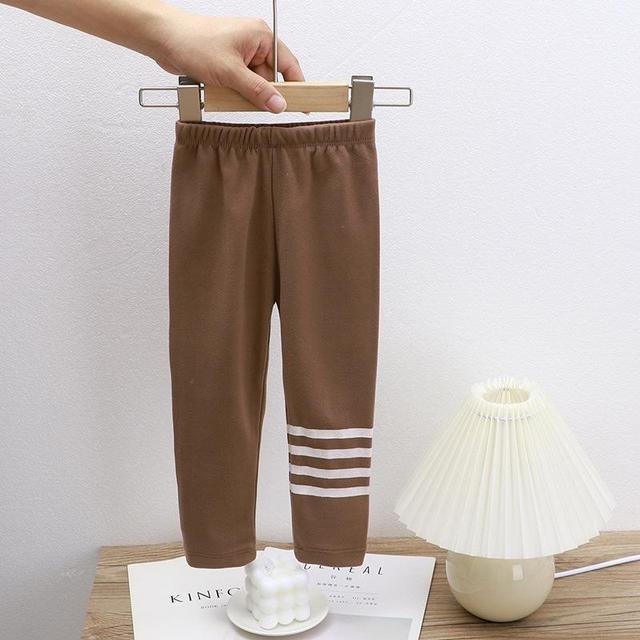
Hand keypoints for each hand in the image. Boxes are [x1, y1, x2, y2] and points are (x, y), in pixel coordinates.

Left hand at [152, 13, 303, 112]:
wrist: (164, 40)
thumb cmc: (193, 42)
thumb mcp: (230, 72)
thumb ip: (257, 91)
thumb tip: (279, 104)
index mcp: (260, 36)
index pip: (289, 64)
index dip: (297, 86)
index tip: (304, 104)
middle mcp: (253, 44)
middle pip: (271, 79)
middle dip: (262, 93)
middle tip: (251, 100)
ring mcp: (241, 55)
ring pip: (255, 85)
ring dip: (245, 94)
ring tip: (228, 89)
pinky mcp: (230, 65)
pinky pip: (242, 85)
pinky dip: (235, 93)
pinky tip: (223, 91)